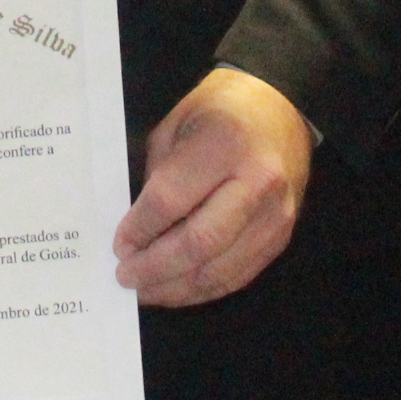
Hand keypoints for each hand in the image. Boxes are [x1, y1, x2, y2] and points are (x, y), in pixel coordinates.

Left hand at [113, 66, 314, 307]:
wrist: (281, 109)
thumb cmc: (219, 110)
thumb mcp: (176, 126)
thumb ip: (158, 177)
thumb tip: (137, 232)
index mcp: (224, 144)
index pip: (171, 200)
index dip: (139, 228)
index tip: (119, 244)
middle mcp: (257, 182)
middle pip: (199, 242)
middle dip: (155, 267)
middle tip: (125, 276)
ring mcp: (275, 214)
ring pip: (220, 269)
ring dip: (177, 288)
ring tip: (145, 290)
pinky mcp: (282, 236)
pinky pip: (239, 275)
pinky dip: (203, 288)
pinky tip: (177, 288)